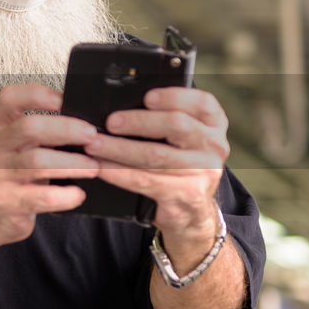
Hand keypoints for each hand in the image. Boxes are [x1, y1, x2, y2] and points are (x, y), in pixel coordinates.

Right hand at [0, 84, 101, 245]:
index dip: (37, 94)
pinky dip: (65, 196)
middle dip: (66, 129)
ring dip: (71, 163)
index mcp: (0, 128)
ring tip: (93, 167)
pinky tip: (77, 194)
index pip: (10, 98)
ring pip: (37, 161)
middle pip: (29, 127)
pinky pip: (41, 197)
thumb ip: (41, 133)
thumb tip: (85, 123)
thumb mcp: (17, 147)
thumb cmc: (11, 174)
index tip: (64, 99)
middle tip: (92, 136)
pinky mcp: (8, 201)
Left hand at [82, 87, 229, 243]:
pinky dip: (118, 173)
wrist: (192, 211)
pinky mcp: (188, 194)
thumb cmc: (177, 165)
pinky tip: (101, 168)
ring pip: (155, 155)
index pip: (202, 102)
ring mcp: (205, 171)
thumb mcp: (182, 139)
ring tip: (94, 145)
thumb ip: (164, 120)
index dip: (173, 96)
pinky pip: (146, 180)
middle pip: (176, 125)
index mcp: (213, 125)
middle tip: (110, 123)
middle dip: (138, 121)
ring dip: (118, 149)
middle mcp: (214, 146)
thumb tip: (121, 103)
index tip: (147, 96)